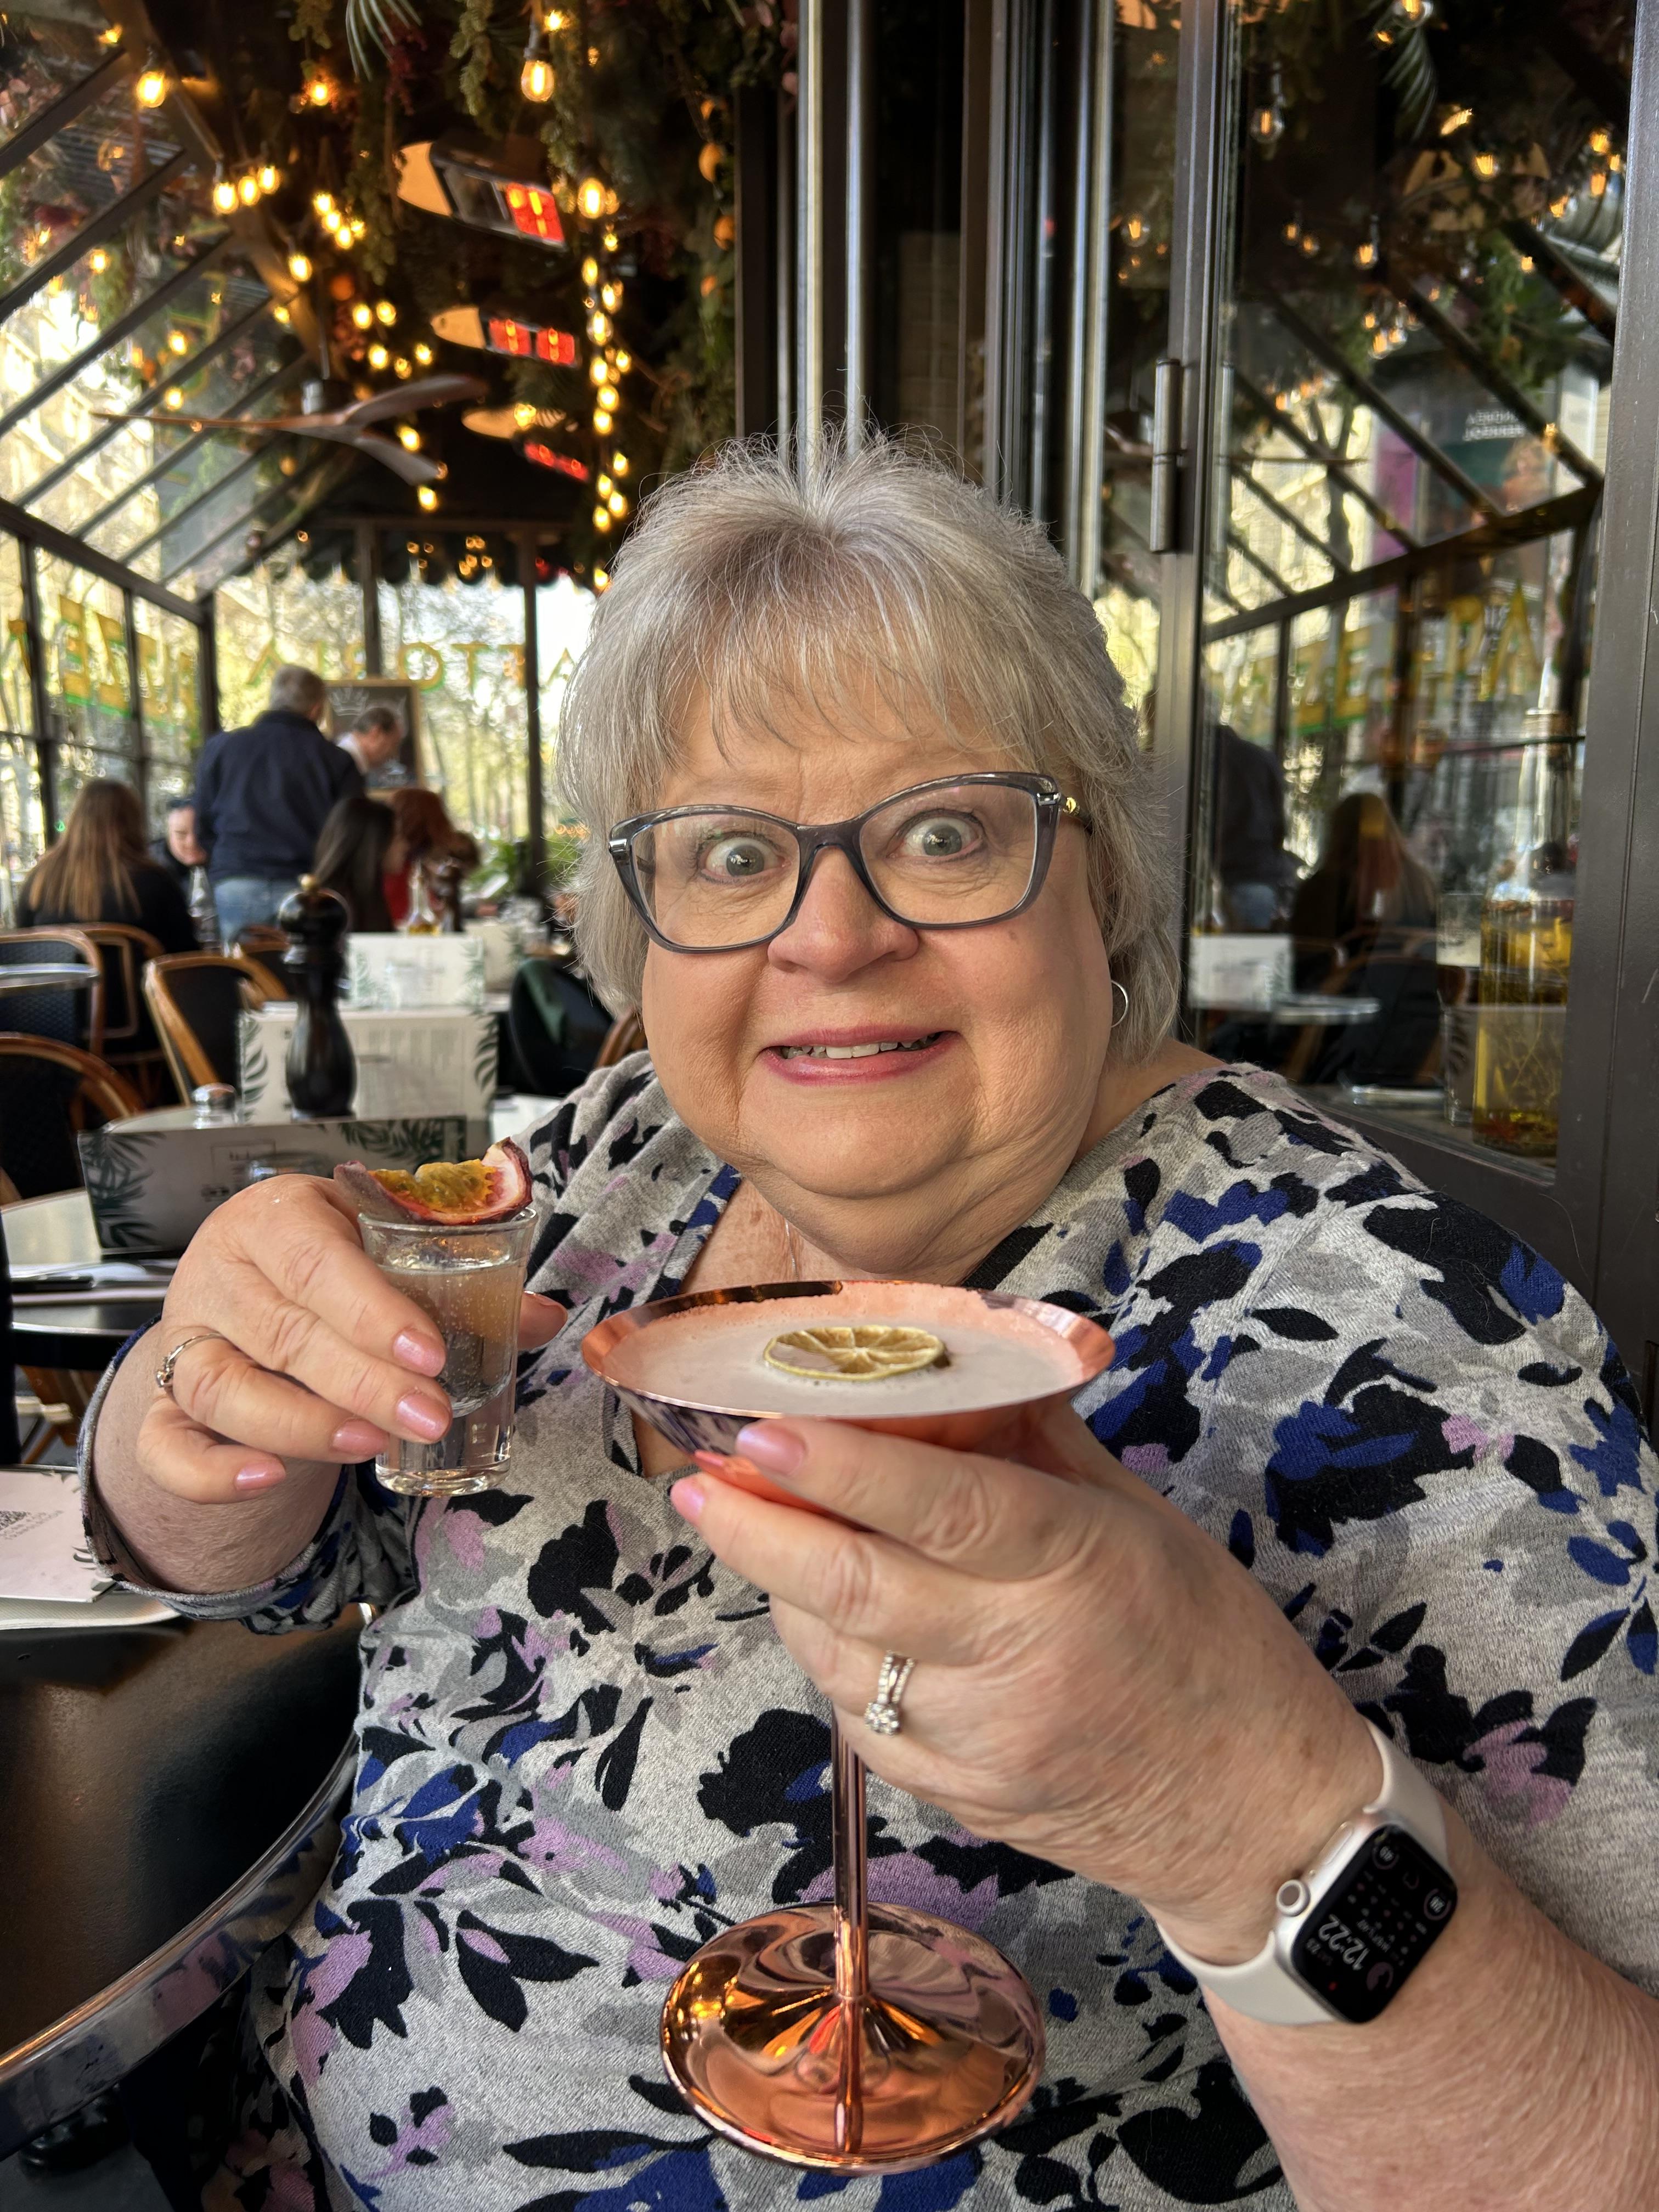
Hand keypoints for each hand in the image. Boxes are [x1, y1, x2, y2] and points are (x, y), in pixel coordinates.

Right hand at [139, 1175, 564, 1503]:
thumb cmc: (331, 1264)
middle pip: (282, 1332)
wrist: (257, 1288)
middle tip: (431, 1416)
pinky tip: (267, 1478)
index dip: (374, 1311)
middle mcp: (220, 1275)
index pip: (318, 1262)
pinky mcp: (161, 1403)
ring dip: (300, 1423)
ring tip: (371, 1444)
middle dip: (362, 1381)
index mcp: (277, 1219)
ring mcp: (184, 1339)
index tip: (432, 1355)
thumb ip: (464, 1284)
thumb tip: (543, 1319)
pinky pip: (166, 1444)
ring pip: (220, 1387)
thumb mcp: (389, 1252)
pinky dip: (209, 1470)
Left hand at [674, 1400, 1377, 1961]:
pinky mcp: (960, 1799)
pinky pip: (862, 1723)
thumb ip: (1037, 1440)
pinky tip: (823, 1615)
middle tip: (697, 1478)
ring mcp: (982, 1739)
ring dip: (782, 1588)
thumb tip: (951, 1362)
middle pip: (857, 1588)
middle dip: (758, 1528)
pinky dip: (831, 1660)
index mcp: (1076, 1564)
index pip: (940, 1508)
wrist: (1256, 1811)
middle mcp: (1020, 1655)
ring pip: (840, 1656)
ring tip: (749, 1527)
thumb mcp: (1139, 1518)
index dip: (840, 1466)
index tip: (757, 1425)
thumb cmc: (1206, 1639)